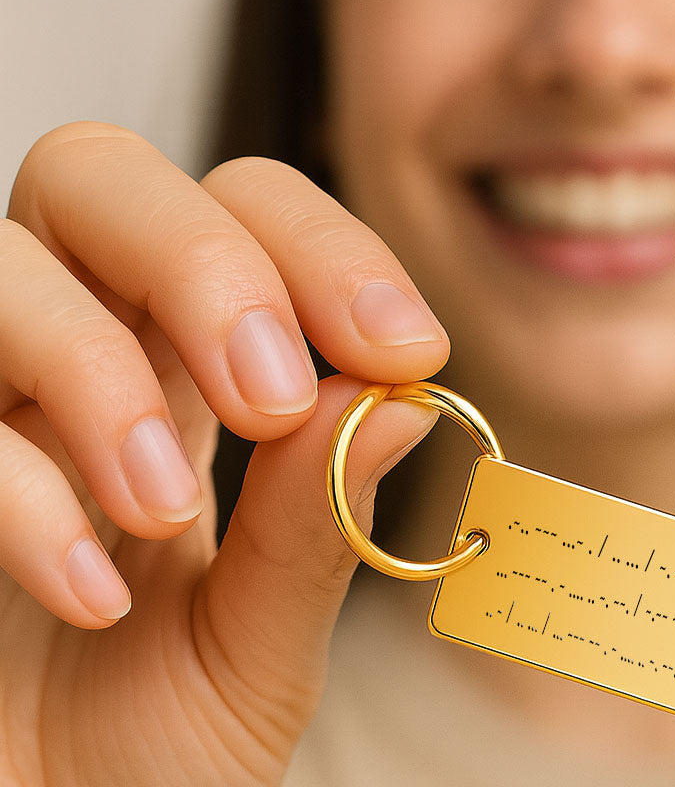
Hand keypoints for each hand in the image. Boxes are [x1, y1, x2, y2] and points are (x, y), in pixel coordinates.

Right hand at [0, 122, 449, 784]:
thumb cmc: (138, 760)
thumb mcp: (254, 645)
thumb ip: (314, 527)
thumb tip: (397, 399)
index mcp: (178, 371)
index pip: (245, 211)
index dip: (326, 248)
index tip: (405, 348)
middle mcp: (69, 356)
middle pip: (102, 174)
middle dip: (205, 261)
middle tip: (269, 396)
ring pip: (1, 263)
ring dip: (97, 367)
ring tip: (164, 505)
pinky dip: (15, 488)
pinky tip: (90, 591)